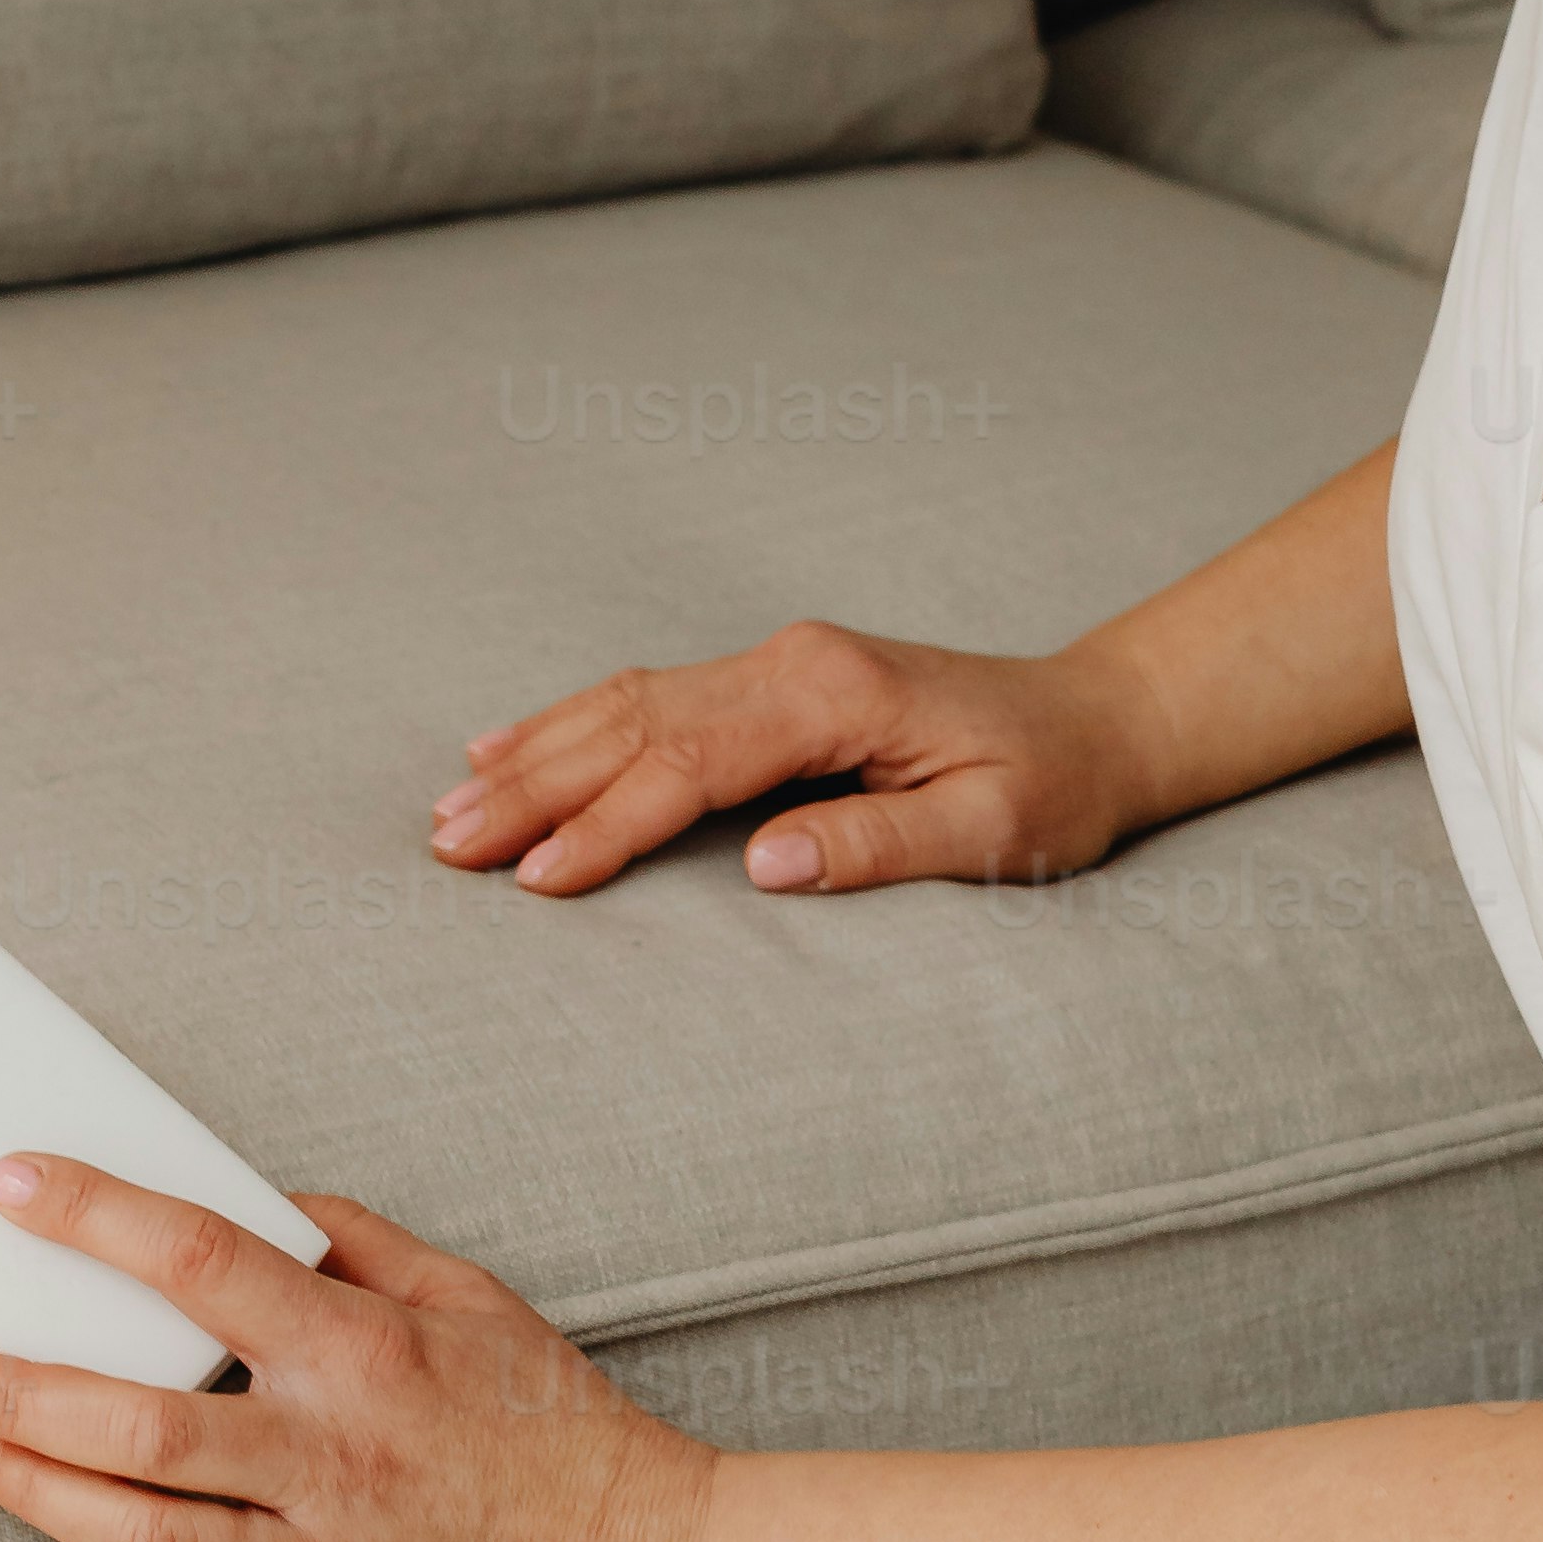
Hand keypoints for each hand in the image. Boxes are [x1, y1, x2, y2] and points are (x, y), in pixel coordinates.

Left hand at [0, 1162, 715, 1541]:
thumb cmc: (562, 1435)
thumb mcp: (479, 1303)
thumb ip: (361, 1246)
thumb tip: (257, 1201)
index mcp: (370, 1356)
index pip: (204, 1260)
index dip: (94, 1216)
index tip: (10, 1188)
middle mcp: (338, 1462)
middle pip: (140, 1420)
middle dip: (20, 1384)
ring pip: (142, 1538)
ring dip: (33, 1489)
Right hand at [430, 617, 1141, 900]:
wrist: (1094, 721)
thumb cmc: (1053, 784)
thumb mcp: (993, 830)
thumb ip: (880, 844)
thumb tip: (765, 869)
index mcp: (834, 695)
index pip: (692, 762)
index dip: (609, 822)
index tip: (538, 878)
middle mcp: (791, 663)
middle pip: (633, 722)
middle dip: (535, 785)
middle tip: (448, 844)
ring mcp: (776, 663)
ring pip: (627, 702)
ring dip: (536, 754)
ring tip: (452, 807)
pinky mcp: (772, 681)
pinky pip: (649, 698)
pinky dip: (572, 725)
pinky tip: (511, 747)